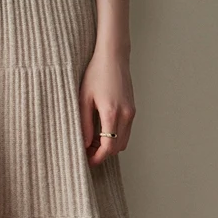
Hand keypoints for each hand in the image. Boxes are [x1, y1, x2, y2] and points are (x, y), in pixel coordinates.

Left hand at [79, 48, 135, 166]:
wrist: (114, 57)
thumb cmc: (96, 74)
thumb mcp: (84, 99)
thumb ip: (84, 124)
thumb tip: (85, 144)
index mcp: (112, 113)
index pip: (108, 147)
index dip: (97, 158)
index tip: (87, 161)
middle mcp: (126, 115)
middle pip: (117, 148)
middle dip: (102, 154)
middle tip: (86, 151)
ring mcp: (131, 112)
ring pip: (123, 141)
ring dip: (109, 146)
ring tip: (92, 142)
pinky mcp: (133, 109)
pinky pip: (126, 131)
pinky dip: (115, 137)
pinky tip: (101, 132)